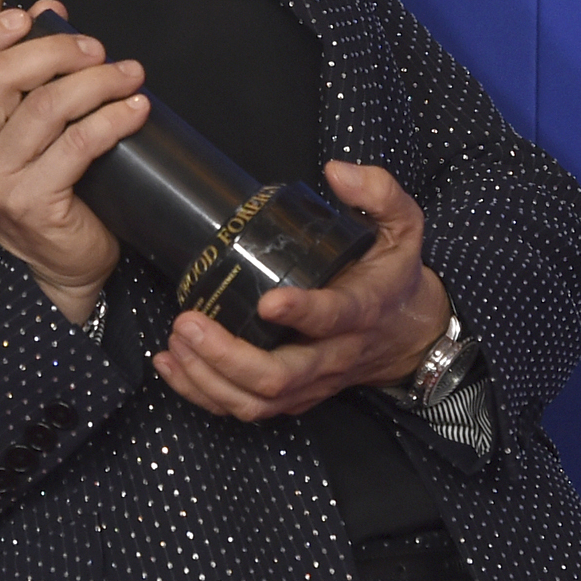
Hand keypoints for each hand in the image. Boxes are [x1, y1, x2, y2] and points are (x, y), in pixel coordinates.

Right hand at [0, 1, 150, 320]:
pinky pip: (78, 144)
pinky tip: (137, 108)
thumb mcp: (21, 124)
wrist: (58, 259)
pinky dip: (114, 118)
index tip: (28, 18)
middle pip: (0, 77)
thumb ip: (27, 69)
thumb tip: (50, 12)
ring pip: (47, 107)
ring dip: (97, 81)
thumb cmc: (40, 181)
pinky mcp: (31, 202)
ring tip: (130, 74)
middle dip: (57, 51)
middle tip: (97, 50)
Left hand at [152, 160, 449, 421]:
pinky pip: (244, 408)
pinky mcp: (293, 397)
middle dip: (228, 357)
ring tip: (175, 341)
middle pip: (280, 376)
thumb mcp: (404, 226)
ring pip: (257, 402)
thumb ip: (379, 193)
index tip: (267, 302)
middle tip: (188, 323)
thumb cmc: (393, 275)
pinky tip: (171, 365)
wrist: (409, 335)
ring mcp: (312, 382)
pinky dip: (202, 392)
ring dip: (208, 378)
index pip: (332, 318)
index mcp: (362, 309)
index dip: (301, 314)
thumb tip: (337, 171)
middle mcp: (334, 355)